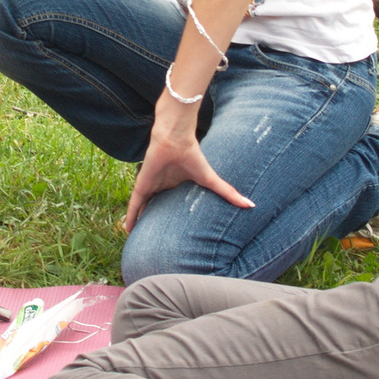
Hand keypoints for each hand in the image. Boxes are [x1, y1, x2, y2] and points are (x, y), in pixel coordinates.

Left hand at [122, 99, 253, 230]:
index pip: (172, 204)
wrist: (174, 138)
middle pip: (156, 207)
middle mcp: (162, 186)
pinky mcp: (141, 185)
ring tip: (138, 238)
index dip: (171, 216)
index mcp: (176, 185)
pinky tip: (127, 231)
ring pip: (143, 208)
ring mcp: (151, 186)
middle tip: (153, 240)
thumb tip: (251, 204)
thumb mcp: (210, 179)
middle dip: (153, 221)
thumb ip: (228, 192)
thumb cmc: (192, 155)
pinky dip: (130, 217)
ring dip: (140, 220)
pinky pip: (134, 205)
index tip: (173, 233)